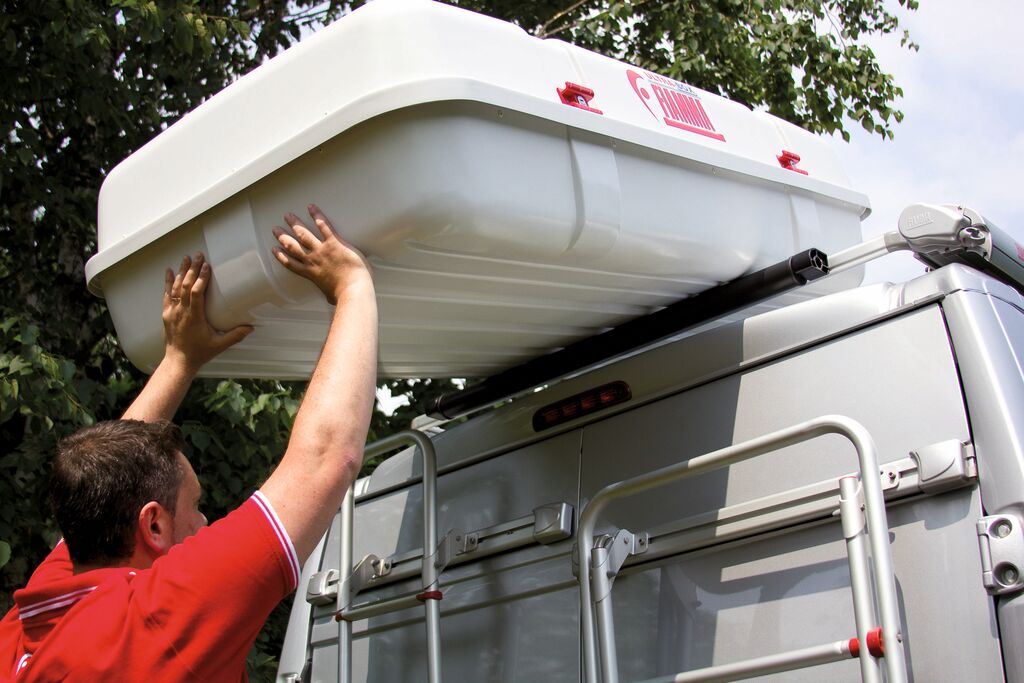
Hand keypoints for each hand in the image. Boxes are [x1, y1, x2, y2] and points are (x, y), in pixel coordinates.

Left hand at [162, 253, 253, 372]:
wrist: (178, 361)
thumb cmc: (199, 353)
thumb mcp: (219, 345)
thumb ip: (235, 335)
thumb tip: (251, 327)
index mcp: (194, 317)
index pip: (196, 292)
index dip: (201, 278)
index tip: (207, 266)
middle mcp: (181, 312)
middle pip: (185, 285)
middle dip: (192, 269)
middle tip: (198, 255)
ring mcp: (172, 312)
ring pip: (175, 287)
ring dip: (181, 272)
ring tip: (186, 258)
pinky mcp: (166, 314)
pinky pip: (166, 294)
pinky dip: (168, 282)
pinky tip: (170, 271)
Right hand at [272, 204, 371, 304]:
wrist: (353, 290)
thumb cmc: (344, 296)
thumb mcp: (331, 296)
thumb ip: (329, 292)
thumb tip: (331, 298)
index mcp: (311, 274)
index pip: (291, 264)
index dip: (281, 256)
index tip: (275, 249)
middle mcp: (313, 260)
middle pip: (293, 246)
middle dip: (283, 236)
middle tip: (276, 229)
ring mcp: (322, 251)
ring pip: (304, 234)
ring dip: (295, 223)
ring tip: (288, 215)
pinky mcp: (334, 243)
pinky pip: (324, 226)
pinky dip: (317, 216)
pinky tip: (311, 207)